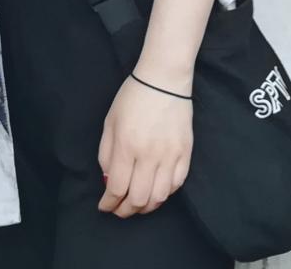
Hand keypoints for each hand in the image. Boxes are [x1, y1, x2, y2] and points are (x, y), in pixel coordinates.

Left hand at [97, 73, 192, 217]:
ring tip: (137, 204)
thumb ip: (106, 154)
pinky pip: (177, 184)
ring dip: (146, 207)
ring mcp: (171, 155)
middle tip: (119, 210)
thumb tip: (109, 181)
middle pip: (138, 198)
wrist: (164, 79)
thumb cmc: (132, 97)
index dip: (109, 203)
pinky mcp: (186, 153)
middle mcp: (150, 154)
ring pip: (160, 197)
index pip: (117, 188)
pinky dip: (165, 194)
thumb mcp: (110, 122)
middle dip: (125, 210)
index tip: (105, 206)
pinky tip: (156, 190)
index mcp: (127, 145)